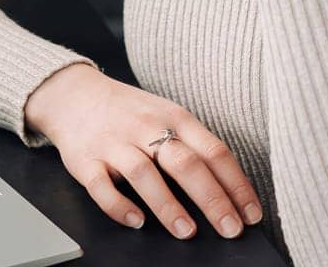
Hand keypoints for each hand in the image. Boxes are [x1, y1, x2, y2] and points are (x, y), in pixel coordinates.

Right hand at [24, 62, 263, 238]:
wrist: (76, 94)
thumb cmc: (132, 113)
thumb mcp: (167, 116)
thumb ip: (192, 146)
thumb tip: (229, 190)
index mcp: (174, 117)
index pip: (214, 151)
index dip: (236, 184)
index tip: (251, 214)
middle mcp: (146, 128)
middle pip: (185, 163)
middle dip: (212, 199)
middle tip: (230, 230)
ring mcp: (115, 143)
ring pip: (144, 174)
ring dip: (168, 205)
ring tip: (187, 232)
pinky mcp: (86, 160)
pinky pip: (102, 186)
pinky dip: (119, 206)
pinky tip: (136, 221)